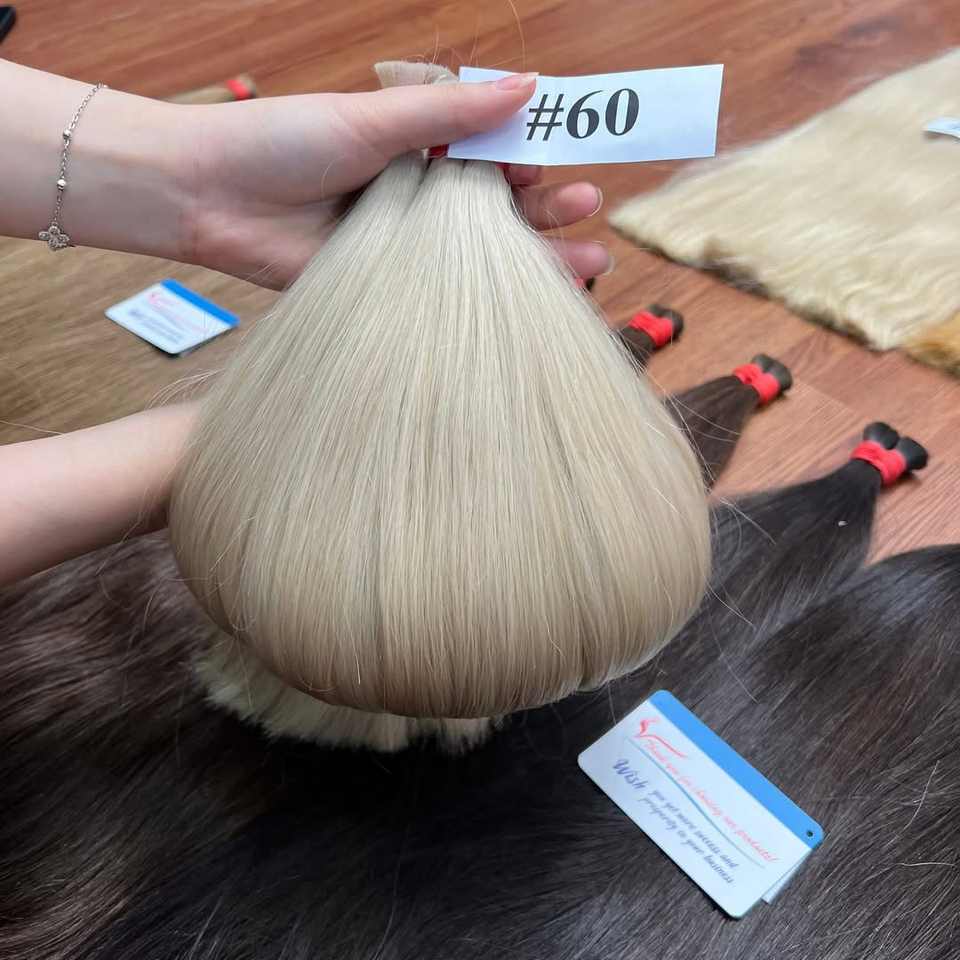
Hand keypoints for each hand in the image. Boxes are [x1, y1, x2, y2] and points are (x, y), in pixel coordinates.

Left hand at [179, 74, 610, 288]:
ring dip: (531, 260)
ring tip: (588, 265)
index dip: (531, 162)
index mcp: (416, 146)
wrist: (207, 196)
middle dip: (546, 212)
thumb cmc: (281, 142)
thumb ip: (451, 113)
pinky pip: (440, 294)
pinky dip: (480, 302)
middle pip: (497, 208)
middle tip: (588, 211)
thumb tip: (530, 85)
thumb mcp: (373, 119)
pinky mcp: (382, 284)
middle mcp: (416, 195)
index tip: (558, 167)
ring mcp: (402, 243)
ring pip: (478, 256)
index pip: (492, 154)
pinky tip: (521, 308)